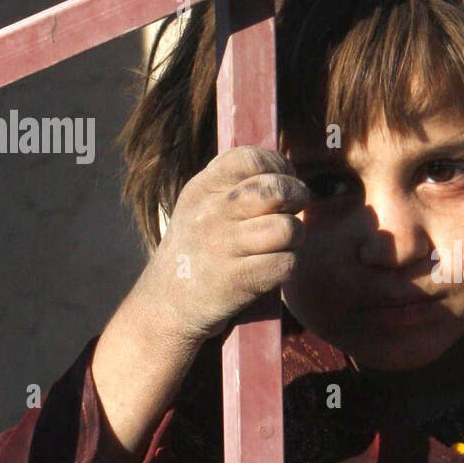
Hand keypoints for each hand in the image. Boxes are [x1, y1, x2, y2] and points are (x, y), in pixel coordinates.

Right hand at [137, 145, 310, 346]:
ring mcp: (222, 248)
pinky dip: (287, 266)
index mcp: (202, 188)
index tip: (283, 179)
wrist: (166, 304)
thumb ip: (236, 183)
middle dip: (297, 197)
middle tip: (293, 209)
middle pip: (275, 190)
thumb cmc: (198, 248)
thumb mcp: (200, 204)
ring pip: (287, 228)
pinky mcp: (238, 281)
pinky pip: (286, 263)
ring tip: (281, 243)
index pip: (250, 159)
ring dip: (294, 237)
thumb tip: (288, 172)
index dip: (278, 166)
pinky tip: (272, 268)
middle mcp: (210, 214)